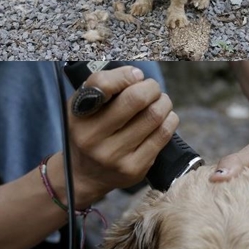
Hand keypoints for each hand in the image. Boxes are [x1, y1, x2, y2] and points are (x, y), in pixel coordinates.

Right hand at [69, 66, 178, 203]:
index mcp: (79, 116)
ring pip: (154, 116)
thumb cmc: (89, 130)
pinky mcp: (134, 168)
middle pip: (136, 99)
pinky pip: (163, 135)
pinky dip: (170, 120)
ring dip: (163, 103)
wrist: (84, 174)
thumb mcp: (82, 106)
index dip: (125, 75)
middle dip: (151, 87)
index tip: (135, 76)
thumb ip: (103, 85)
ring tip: (159, 102)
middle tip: (151, 89)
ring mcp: (114, 156)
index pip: (102, 84)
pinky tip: (164, 119)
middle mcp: (93, 138)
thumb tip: (138, 76)